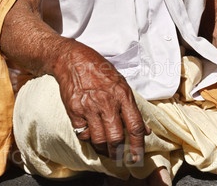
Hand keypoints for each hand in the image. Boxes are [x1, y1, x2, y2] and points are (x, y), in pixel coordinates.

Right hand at [54, 39, 148, 160]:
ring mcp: (89, 107)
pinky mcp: (74, 111)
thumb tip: (144, 129)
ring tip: (106, 150)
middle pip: (116, 138)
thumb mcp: (121, 82)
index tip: (137, 156)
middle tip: (119, 156)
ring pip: (99, 140)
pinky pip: (83, 134)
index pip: (134, 126)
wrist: (73, 60)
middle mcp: (106, 102)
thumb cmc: (99, 69)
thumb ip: (131, 106)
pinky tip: (91, 134)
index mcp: (122, 94)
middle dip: (118, 152)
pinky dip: (88, 138)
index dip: (138, 145)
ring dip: (104, 150)